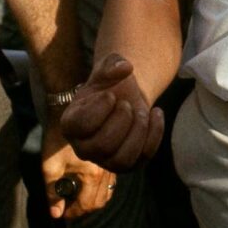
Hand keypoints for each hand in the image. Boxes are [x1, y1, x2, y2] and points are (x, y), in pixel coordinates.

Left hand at [41, 120, 113, 219]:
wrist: (72, 114)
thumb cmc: (57, 140)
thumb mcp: (50, 165)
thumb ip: (52, 192)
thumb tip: (56, 213)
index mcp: (91, 175)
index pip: (87, 205)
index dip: (73, 212)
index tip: (63, 214)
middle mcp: (105, 171)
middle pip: (100, 201)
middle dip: (84, 208)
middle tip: (70, 207)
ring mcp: (110, 164)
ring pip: (108, 191)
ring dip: (94, 198)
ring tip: (79, 197)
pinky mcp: (109, 158)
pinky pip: (110, 180)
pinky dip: (101, 188)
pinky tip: (88, 184)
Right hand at [60, 54, 164, 171]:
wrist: (126, 97)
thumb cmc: (110, 83)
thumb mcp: (108, 66)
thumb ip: (112, 63)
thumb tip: (125, 67)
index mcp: (71, 124)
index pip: (81, 125)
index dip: (100, 108)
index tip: (110, 95)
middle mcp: (84, 148)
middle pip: (102, 145)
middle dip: (122, 120)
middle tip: (127, 104)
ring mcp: (105, 160)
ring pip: (122, 160)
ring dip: (138, 132)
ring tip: (142, 112)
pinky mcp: (128, 164)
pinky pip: (142, 159)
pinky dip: (155, 135)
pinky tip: (156, 113)